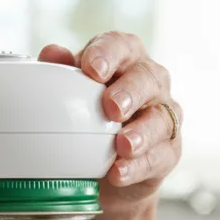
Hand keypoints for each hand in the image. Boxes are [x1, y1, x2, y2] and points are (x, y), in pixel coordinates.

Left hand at [38, 33, 182, 217]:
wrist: (103, 168)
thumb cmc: (88, 117)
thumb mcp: (71, 94)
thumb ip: (62, 73)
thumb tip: (50, 53)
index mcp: (124, 60)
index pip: (120, 46)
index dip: (108, 54)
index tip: (92, 69)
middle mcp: (149, 82)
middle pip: (147, 78)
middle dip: (130, 92)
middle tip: (112, 108)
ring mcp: (163, 116)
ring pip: (161, 118)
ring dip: (141, 133)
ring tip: (123, 145)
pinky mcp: (169, 150)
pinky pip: (160, 156)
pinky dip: (138, 166)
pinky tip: (119, 172)